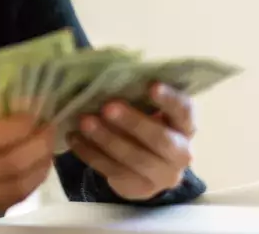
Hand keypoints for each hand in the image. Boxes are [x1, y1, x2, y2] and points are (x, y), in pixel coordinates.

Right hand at [0, 105, 55, 218]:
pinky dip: (31, 183)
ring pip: (14, 188)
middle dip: (37, 146)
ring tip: (45, 148)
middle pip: (7, 165)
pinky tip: (35, 167)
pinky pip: (11, 201)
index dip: (18, 126)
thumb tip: (26, 105)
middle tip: (48, 130)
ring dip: (39, 166)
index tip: (35, 113)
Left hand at [67, 83, 194, 200]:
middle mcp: (181, 153)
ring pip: (135, 158)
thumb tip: (107, 70)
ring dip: (107, 139)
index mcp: (185, 126)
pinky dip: (90, 153)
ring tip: (84, 122)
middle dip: (133, 122)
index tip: (151, 85)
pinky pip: (112, 170)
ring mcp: (161, 175)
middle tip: (108, 106)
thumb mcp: (146, 109)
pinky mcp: (138, 188)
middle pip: (161, 139)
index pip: (184, 111)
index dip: (169, 99)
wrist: (145, 167)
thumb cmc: (143, 124)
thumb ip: (136, 94)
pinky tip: (74, 138)